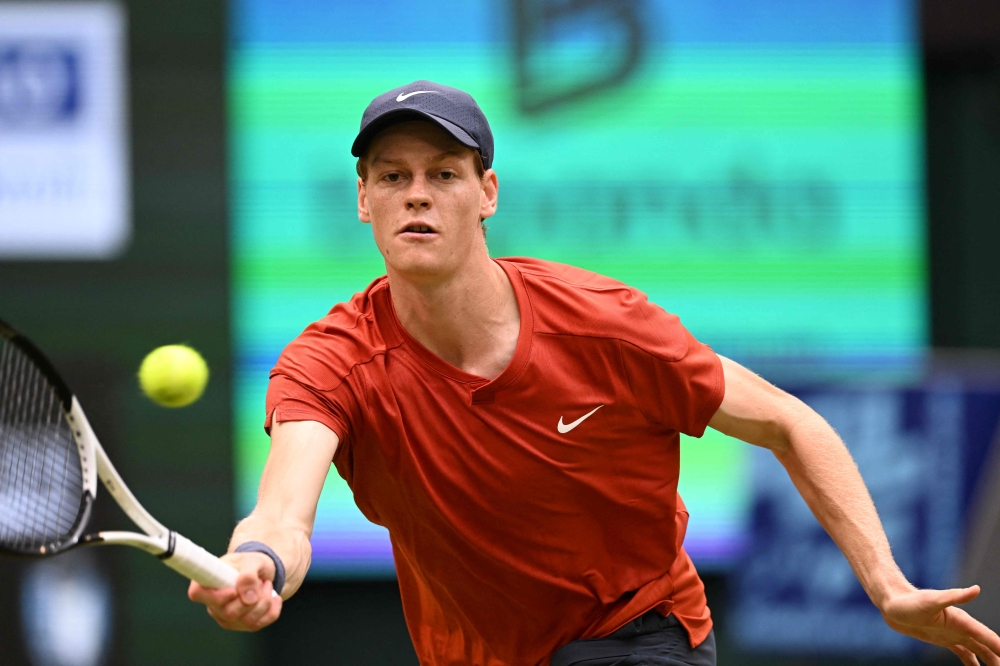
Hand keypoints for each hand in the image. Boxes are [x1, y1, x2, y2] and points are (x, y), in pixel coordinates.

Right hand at [187, 552, 282, 630]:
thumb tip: (248, 598)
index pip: (197, 594)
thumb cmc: (250, 563)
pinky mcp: (242, 625)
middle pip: (229, 612)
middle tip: (260, 580)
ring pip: (246, 620)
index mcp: (207, 583)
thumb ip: (248, 575)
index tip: (234, 590)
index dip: (216, 596)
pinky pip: (259, 623)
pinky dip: (272, 609)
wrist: (262, 572)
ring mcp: (226, 618)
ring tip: (267, 585)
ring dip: (264, 601)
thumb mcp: (252, 561)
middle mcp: (213, 604)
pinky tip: (273, 597)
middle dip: (253, 596)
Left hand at [880, 585, 999, 664]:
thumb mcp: (932, 600)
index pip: (988, 637)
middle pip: (987, 647)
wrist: (892, 603)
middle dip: (997, 658)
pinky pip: (964, 654)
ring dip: (989, 661)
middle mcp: (961, 628)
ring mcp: (953, 634)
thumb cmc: (910, 601)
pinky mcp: (943, 640)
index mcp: (962, 620)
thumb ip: (954, 596)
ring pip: (978, 651)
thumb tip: (977, 589)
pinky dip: (972, 662)